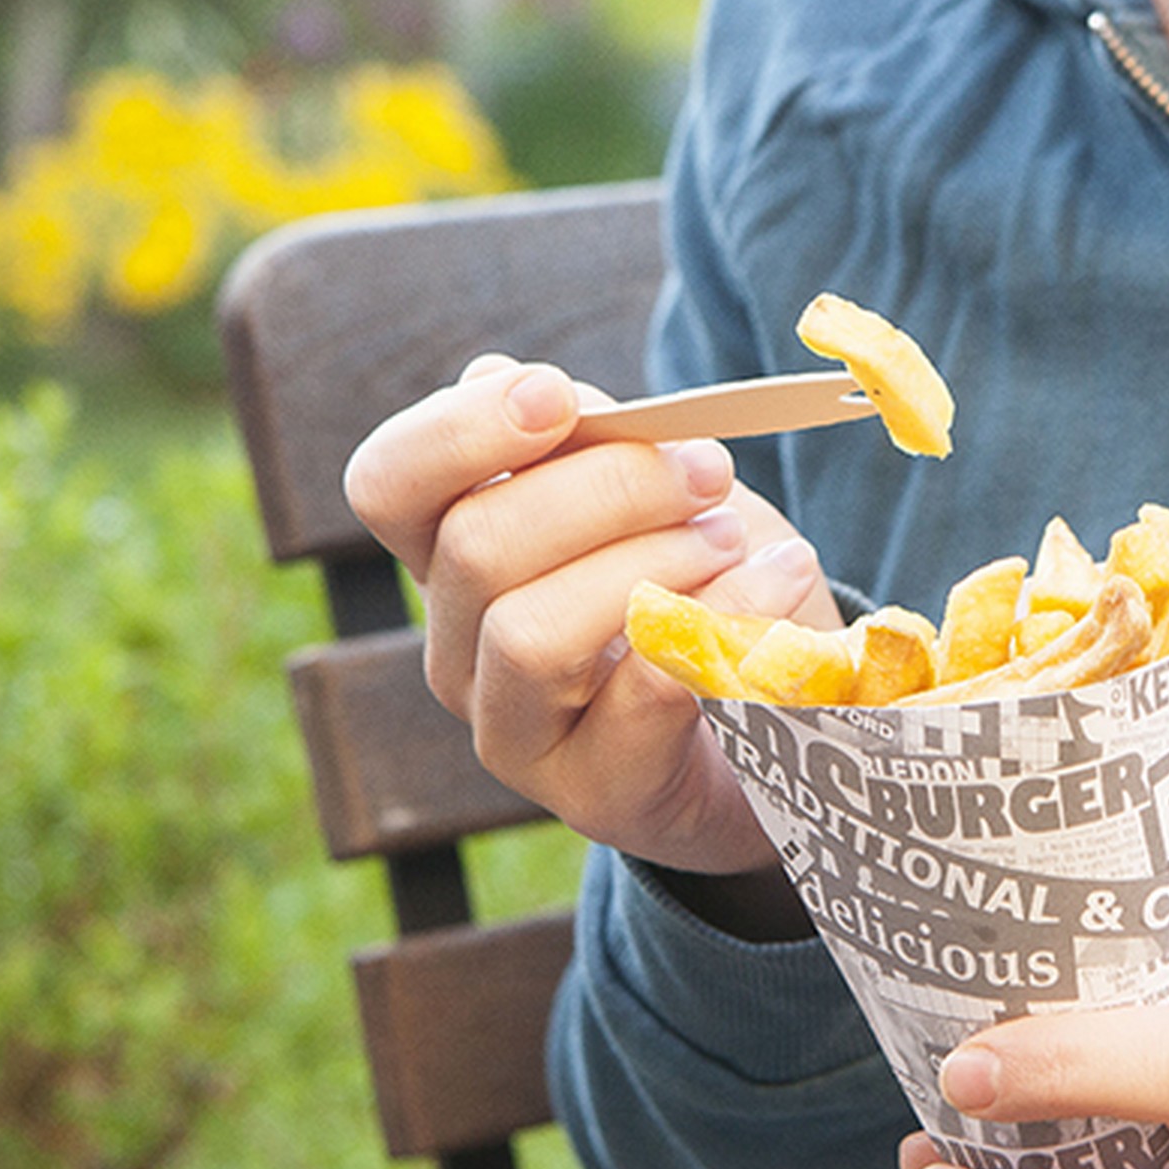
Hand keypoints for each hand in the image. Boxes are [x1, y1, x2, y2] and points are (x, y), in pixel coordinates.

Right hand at [343, 354, 838, 874]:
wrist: (770, 728)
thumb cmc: (698, 592)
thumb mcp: (647, 498)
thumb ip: (582, 444)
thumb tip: (501, 376)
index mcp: (453, 563)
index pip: (388, 487)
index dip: (458, 430)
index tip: (559, 394)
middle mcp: (459, 653)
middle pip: (475, 548)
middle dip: (606, 488)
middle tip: (706, 470)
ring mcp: (515, 734)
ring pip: (530, 632)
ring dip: (651, 562)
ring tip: (733, 539)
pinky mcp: (595, 792)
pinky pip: (639, 693)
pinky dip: (721, 618)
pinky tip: (780, 578)